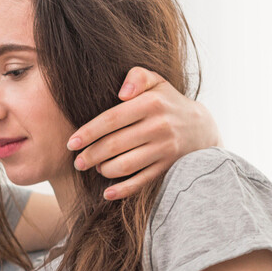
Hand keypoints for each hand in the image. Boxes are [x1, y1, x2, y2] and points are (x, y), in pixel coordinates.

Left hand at [70, 67, 220, 199]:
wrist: (200, 127)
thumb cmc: (166, 102)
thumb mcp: (156, 82)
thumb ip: (138, 76)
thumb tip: (122, 92)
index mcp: (151, 103)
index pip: (111, 119)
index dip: (88, 133)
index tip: (71, 143)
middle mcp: (159, 126)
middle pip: (115, 144)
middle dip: (91, 155)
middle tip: (78, 162)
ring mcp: (165, 149)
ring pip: (126, 165)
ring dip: (105, 170)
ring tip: (96, 168)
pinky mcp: (168, 167)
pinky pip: (142, 181)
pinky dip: (123, 190)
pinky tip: (107, 194)